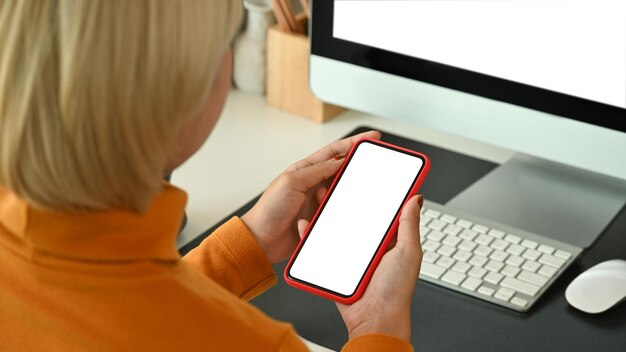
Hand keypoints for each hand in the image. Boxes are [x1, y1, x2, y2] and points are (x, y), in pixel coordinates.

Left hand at [241, 130, 381, 263]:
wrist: (262, 239)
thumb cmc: (270, 209)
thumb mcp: (292, 182)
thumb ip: (317, 170)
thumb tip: (339, 161)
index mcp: (306, 170)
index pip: (335, 151)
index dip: (353, 143)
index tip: (371, 138)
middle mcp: (314, 184)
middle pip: (343, 173)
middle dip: (352, 174)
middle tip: (360, 177)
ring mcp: (319, 202)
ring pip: (342, 195)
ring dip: (337, 199)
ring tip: (318, 206)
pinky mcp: (322, 220)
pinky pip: (337, 215)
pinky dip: (333, 216)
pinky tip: (318, 220)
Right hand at [296, 195, 423, 342]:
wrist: (374, 320)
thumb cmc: (396, 291)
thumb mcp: (408, 252)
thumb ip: (409, 225)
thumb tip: (416, 198)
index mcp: (390, 241)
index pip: (382, 212)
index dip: (375, 195)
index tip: (367, 178)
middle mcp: (370, 247)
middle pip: (355, 218)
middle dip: (345, 200)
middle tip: (336, 183)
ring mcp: (352, 256)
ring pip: (336, 230)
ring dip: (326, 214)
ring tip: (319, 197)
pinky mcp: (335, 266)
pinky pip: (321, 248)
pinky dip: (311, 236)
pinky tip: (307, 225)